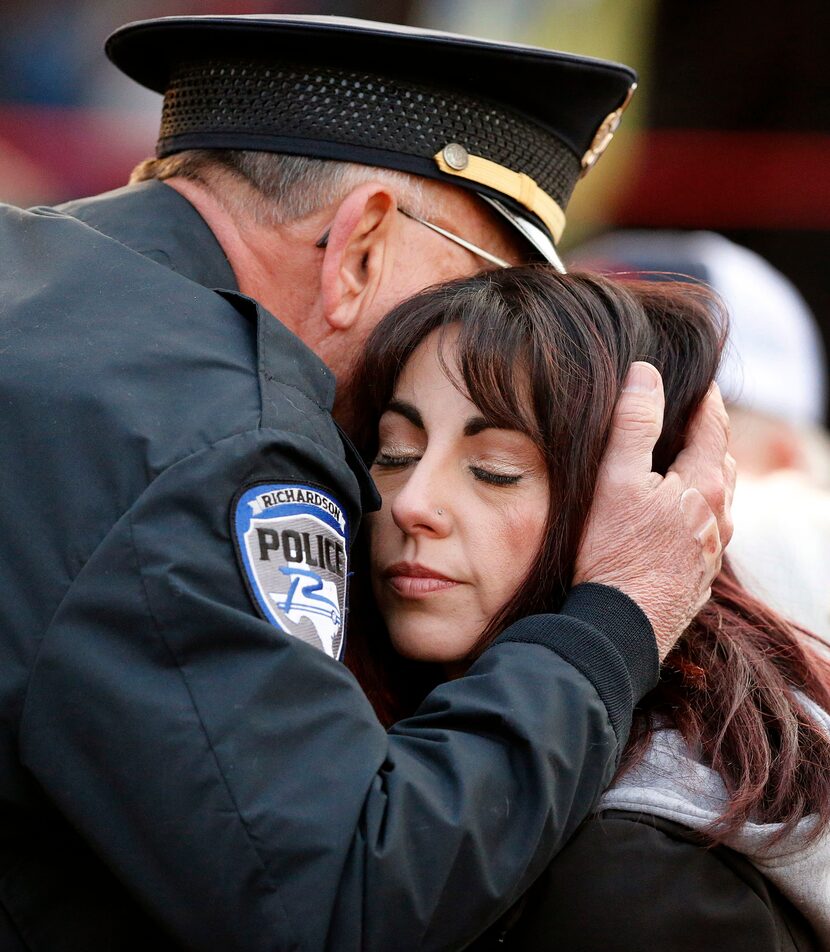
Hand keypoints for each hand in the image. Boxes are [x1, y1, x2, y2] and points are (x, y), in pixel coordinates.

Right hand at [573, 362, 734, 658]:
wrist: (619, 626)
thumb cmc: (612, 552)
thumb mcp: (614, 479)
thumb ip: (632, 425)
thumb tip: (645, 375)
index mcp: (704, 486)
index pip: (712, 427)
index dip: (704, 399)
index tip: (697, 380)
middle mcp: (719, 517)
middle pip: (719, 462)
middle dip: (706, 435)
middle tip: (687, 417)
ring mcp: (711, 550)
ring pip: (717, 498)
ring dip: (704, 474)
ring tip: (681, 462)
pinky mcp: (698, 575)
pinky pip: (707, 529)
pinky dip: (696, 508)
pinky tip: (675, 516)